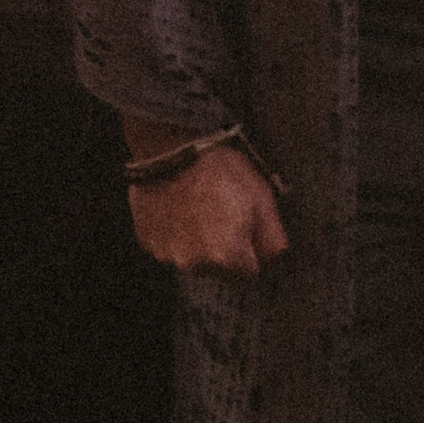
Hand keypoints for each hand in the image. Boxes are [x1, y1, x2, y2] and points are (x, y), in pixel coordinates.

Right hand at [126, 143, 289, 275]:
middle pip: (220, 269)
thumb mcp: (261, 197)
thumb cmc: (220, 169)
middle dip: (225, 249)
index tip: (247, 225)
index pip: (250, 273)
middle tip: (223, 212)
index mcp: (227, 258)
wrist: (171, 149)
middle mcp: (196, 266)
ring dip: (199, 242)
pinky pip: (170, 246)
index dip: (252, 249)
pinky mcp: (148, 243)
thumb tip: (275, 261)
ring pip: (193, 258)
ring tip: (199, 206)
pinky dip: (176, 233)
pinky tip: (179, 207)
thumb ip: (272, 239)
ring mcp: (168, 256)